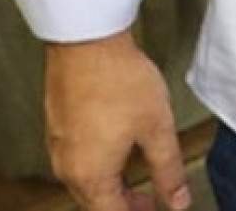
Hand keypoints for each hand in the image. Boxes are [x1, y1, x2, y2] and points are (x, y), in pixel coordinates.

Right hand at [44, 31, 190, 210]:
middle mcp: (67, 166)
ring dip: (109, 188)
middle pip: (94, 202)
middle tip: (150, 201)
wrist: (87, 40)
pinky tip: (114, 154)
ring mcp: (58, 145)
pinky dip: (96, 167)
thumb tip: (178, 201)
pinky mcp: (57, 126)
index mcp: (90, 175)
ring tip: (136, 181)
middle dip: (123, 206)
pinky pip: (75, 161)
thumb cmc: (119, 80)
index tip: (155, 208)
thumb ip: (168, 170)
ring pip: (83, 182)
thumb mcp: (157, 129)